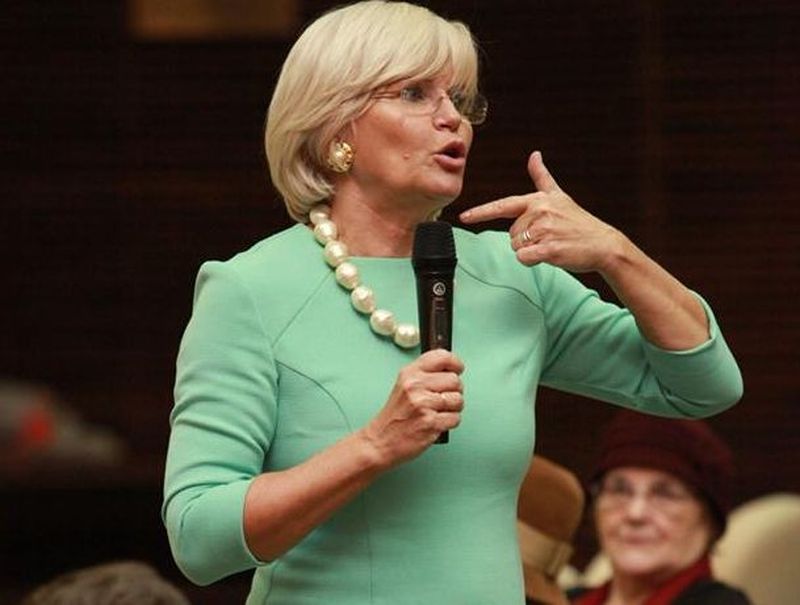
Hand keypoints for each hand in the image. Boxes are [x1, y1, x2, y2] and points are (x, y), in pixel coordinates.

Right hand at [362, 349, 463, 466]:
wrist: (380, 441)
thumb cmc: (395, 415)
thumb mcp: (404, 385)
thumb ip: (425, 374)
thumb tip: (451, 368)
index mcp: (410, 373)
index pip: (442, 357)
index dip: (455, 363)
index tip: (457, 369)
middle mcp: (416, 386)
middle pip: (455, 380)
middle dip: (454, 391)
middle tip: (443, 398)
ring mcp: (423, 404)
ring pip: (458, 400)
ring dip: (453, 408)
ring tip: (438, 411)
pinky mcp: (430, 423)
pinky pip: (456, 418)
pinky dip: (449, 422)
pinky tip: (437, 422)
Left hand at [459, 151, 623, 273]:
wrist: (603, 243)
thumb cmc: (578, 222)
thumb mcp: (559, 196)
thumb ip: (542, 177)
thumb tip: (534, 154)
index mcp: (537, 200)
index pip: (503, 205)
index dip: (481, 212)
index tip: (464, 217)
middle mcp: (539, 212)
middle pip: (511, 234)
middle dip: (525, 240)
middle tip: (548, 237)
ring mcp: (544, 231)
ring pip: (516, 248)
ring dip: (530, 251)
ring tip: (551, 244)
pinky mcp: (549, 249)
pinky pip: (524, 258)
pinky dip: (532, 261)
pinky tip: (549, 255)